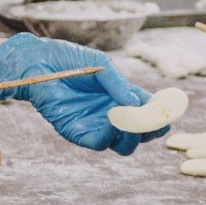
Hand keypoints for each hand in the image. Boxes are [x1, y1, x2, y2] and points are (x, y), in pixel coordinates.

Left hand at [0, 34, 145, 153]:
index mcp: (120, 95)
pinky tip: (113, 120)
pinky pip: (100, 143)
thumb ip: (119, 84)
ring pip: (124, 144)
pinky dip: (111, 135)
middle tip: (155, 121)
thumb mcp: (101, 65)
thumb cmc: (68, 59)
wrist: (37, 64)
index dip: (159, 113)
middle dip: (151, 130)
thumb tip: (138, 102)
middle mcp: (111, 113)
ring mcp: (96, 125)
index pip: (146, 109)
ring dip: (134, 136)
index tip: (168, 112)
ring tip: (134, 121)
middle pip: (140, 133)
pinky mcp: (79, 133)